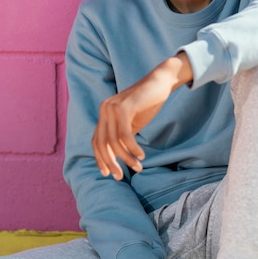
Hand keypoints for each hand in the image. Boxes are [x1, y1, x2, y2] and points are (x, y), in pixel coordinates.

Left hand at [92, 53, 191, 179]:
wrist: (161, 82)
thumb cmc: (148, 103)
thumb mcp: (132, 122)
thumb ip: (122, 136)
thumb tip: (117, 157)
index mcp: (104, 113)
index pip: (96, 141)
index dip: (100, 159)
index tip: (108, 173)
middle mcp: (105, 109)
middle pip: (102, 143)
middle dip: (110, 163)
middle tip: (120, 176)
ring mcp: (113, 107)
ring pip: (114, 142)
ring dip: (126, 158)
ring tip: (138, 167)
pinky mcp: (124, 107)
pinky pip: (125, 135)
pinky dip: (132, 149)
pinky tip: (141, 155)